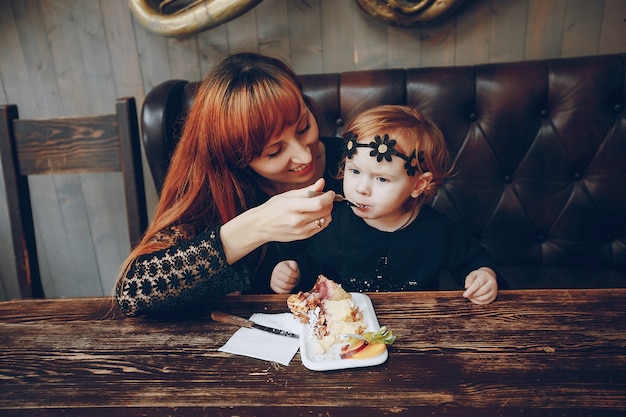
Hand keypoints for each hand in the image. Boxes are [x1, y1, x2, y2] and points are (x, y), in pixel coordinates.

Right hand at [220, 178, 334, 263]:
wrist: (261, 226)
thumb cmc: (273, 208)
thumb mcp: (287, 195)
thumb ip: (307, 190)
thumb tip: (322, 182)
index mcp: (291, 206)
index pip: (318, 203)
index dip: (328, 197)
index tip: (330, 192)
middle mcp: (297, 220)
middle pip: (325, 211)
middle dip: (329, 202)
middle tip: (324, 197)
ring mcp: (301, 230)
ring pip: (326, 219)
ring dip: (327, 211)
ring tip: (318, 207)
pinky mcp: (303, 236)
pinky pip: (321, 227)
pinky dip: (322, 219)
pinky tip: (314, 215)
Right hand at [270, 260, 299, 293]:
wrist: (283, 273)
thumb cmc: (290, 269)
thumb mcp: (293, 264)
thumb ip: (294, 266)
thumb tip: (293, 273)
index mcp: (280, 265)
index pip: (290, 273)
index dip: (296, 276)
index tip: (296, 275)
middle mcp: (275, 272)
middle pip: (287, 280)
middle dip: (294, 281)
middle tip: (295, 280)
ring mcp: (273, 280)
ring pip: (284, 286)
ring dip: (291, 286)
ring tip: (292, 283)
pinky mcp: (272, 286)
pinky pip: (281, 291)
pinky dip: (287, 290)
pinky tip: (289, 287)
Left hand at [463, 267, 497, 304]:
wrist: (488, 277)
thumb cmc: (478, 276)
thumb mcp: (472, 275)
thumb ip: (469, 280)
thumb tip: (467, 287)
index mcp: (485, 276)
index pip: (478, 284)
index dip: (471, 290)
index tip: (464, 295)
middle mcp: (492, 283)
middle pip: (482, 291)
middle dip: (473, 295)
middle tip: (467, 295)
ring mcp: (494, 290)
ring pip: (484, 298)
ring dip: (475, 299)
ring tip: (470, 296)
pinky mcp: (494, 296)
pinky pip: (486, 302)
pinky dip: (479, 302)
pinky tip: (474, 299)